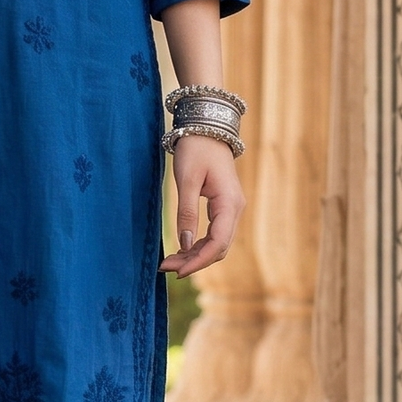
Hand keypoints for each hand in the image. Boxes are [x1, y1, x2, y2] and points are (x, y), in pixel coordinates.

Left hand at [161, 134, 243, 278]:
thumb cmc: (196, 150)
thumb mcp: (187, 179)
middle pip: (219, 247)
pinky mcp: (223, 207)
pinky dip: (198, 244)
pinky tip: (181, 248)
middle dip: (194, 261)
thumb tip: (184, 242)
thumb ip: (187, 211)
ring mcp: (231, 209)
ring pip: (217, 242)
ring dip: (195, 255)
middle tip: (166, 267)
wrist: (207, 129)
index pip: (218, 242)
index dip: (199, 260)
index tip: (179, 271)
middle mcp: (235, 209)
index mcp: (229, 203)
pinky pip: (214, 233)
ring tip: (169, 262)